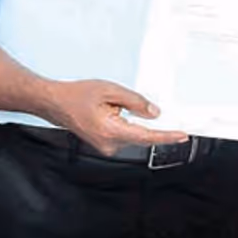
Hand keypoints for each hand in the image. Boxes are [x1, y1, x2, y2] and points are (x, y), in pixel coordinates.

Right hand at [46, 79, 187, 155]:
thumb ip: (135, 101)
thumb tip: (154, 113)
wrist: (55, 103)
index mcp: (111, 131)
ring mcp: (106, 147)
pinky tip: (106, 111)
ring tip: (105, 105)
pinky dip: (122, 122)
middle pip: (140, 134)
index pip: (146, 137)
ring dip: (128, 118)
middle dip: (138, 117)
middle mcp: (109, 144)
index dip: (167, 136)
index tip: (182, 135)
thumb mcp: (109, 90)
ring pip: (132, 132)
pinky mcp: (104, 145)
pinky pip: (123, 133)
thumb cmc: (76, 95)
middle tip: (118, 101)